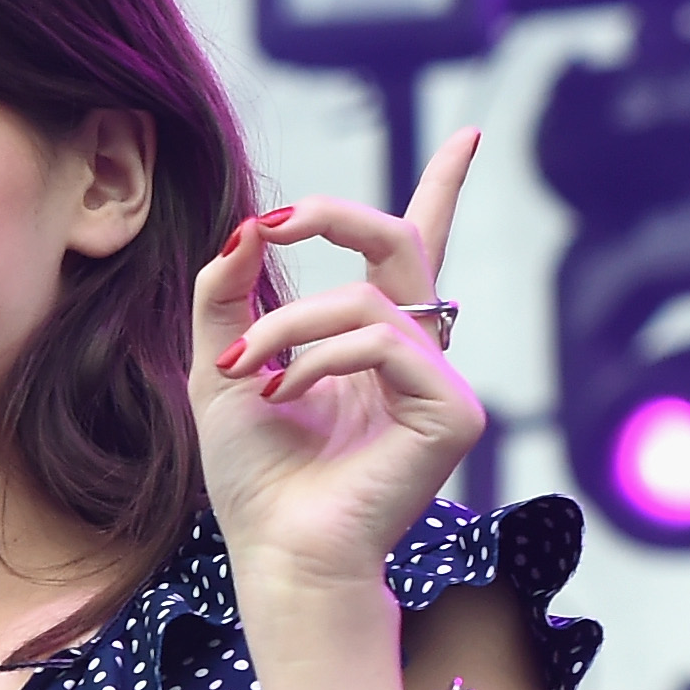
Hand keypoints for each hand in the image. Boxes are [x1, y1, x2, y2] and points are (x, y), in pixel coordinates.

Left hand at [194, 131, 487, 604]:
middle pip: (400, 244)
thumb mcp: (222, 369)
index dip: (442, 190)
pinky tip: (287, 396)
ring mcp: (441, 382)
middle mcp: (415, 354)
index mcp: (371, 343)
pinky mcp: (455, 413)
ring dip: (289, 326)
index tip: (468, 137)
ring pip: (368, 301)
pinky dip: (322, 360)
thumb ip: (228, 297)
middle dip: (333, 218)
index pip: (413, 251)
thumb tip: (245, 227)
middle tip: (271, 222)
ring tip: (247, 372)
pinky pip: (386, 345)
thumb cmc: (254, 479)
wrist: (275, 553)